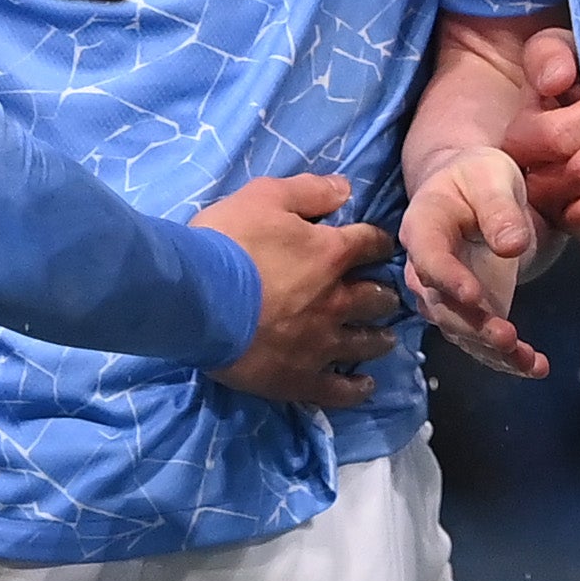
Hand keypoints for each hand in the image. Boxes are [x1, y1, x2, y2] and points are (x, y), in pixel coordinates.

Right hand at [206, 172, 402, 408]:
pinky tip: (365, 387)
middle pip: (376, 298)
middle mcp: (336, 301)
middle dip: (383, 295)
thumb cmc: (227, 242)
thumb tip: (346, 190)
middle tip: (384, 297)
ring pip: (365, 344)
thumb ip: (309, 192)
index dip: (377, 243)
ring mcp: (320, 344)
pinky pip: (337, 390)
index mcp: (331, 255)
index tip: (379, 246)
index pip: (370, 244)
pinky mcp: (298, 378)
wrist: (195, 297)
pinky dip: (355, 389)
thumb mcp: (265, 197)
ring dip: (378, 339)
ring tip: (384, 339)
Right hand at [402, 144, 551, 377]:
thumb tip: (512, 246)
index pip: (428, 257)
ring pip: (461, 331)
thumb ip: (499, 210)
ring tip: (527, 361)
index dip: (447, 279)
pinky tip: (537, 367)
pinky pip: (482, 340)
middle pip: (442, 305)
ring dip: (492, 351)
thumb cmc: (480, 177)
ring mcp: (446, 296)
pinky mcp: (470, 313)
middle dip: (473, 326)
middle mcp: (425, 268)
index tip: (474, 296)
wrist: (474, 191)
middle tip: (506, 338)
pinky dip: (509, 358)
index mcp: (423, 226)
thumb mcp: (492, 177)